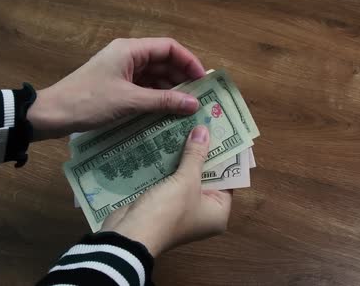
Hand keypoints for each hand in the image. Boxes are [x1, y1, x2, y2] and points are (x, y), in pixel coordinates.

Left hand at [27, 38, 205, 139]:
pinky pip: (143, 88)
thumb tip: (194, 104)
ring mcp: (121, 71)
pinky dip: (156, 98)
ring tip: (186, 108)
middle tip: (198, 99)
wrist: (53, 114)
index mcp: (130, 50)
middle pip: (163, 62)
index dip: (189, 62)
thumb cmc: (90, 102)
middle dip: (181, 79)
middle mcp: (128, 56)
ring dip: (170, 91)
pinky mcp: (116, 86)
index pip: (169, 48)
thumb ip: (164, 102)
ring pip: (154, 77)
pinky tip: (167, 112)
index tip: (203, 81)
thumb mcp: (130, 101)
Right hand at [100, 125, 232, 256]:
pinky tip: (169, 142)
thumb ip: (196, 155)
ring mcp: (183, 208)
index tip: (225, 131)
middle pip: (208, 176)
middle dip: (204, 153)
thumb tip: (204, 130)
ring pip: (189, 177)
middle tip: (205, 124)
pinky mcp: (165, 203)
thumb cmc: (167, 211)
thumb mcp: (186, 181)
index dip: (226, 155)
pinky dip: (171, 165)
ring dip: (186, 156)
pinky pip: (173, 180)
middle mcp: (204, 212)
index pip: (229, 179)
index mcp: (218, 212)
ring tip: (188, 127)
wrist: (130, 235)